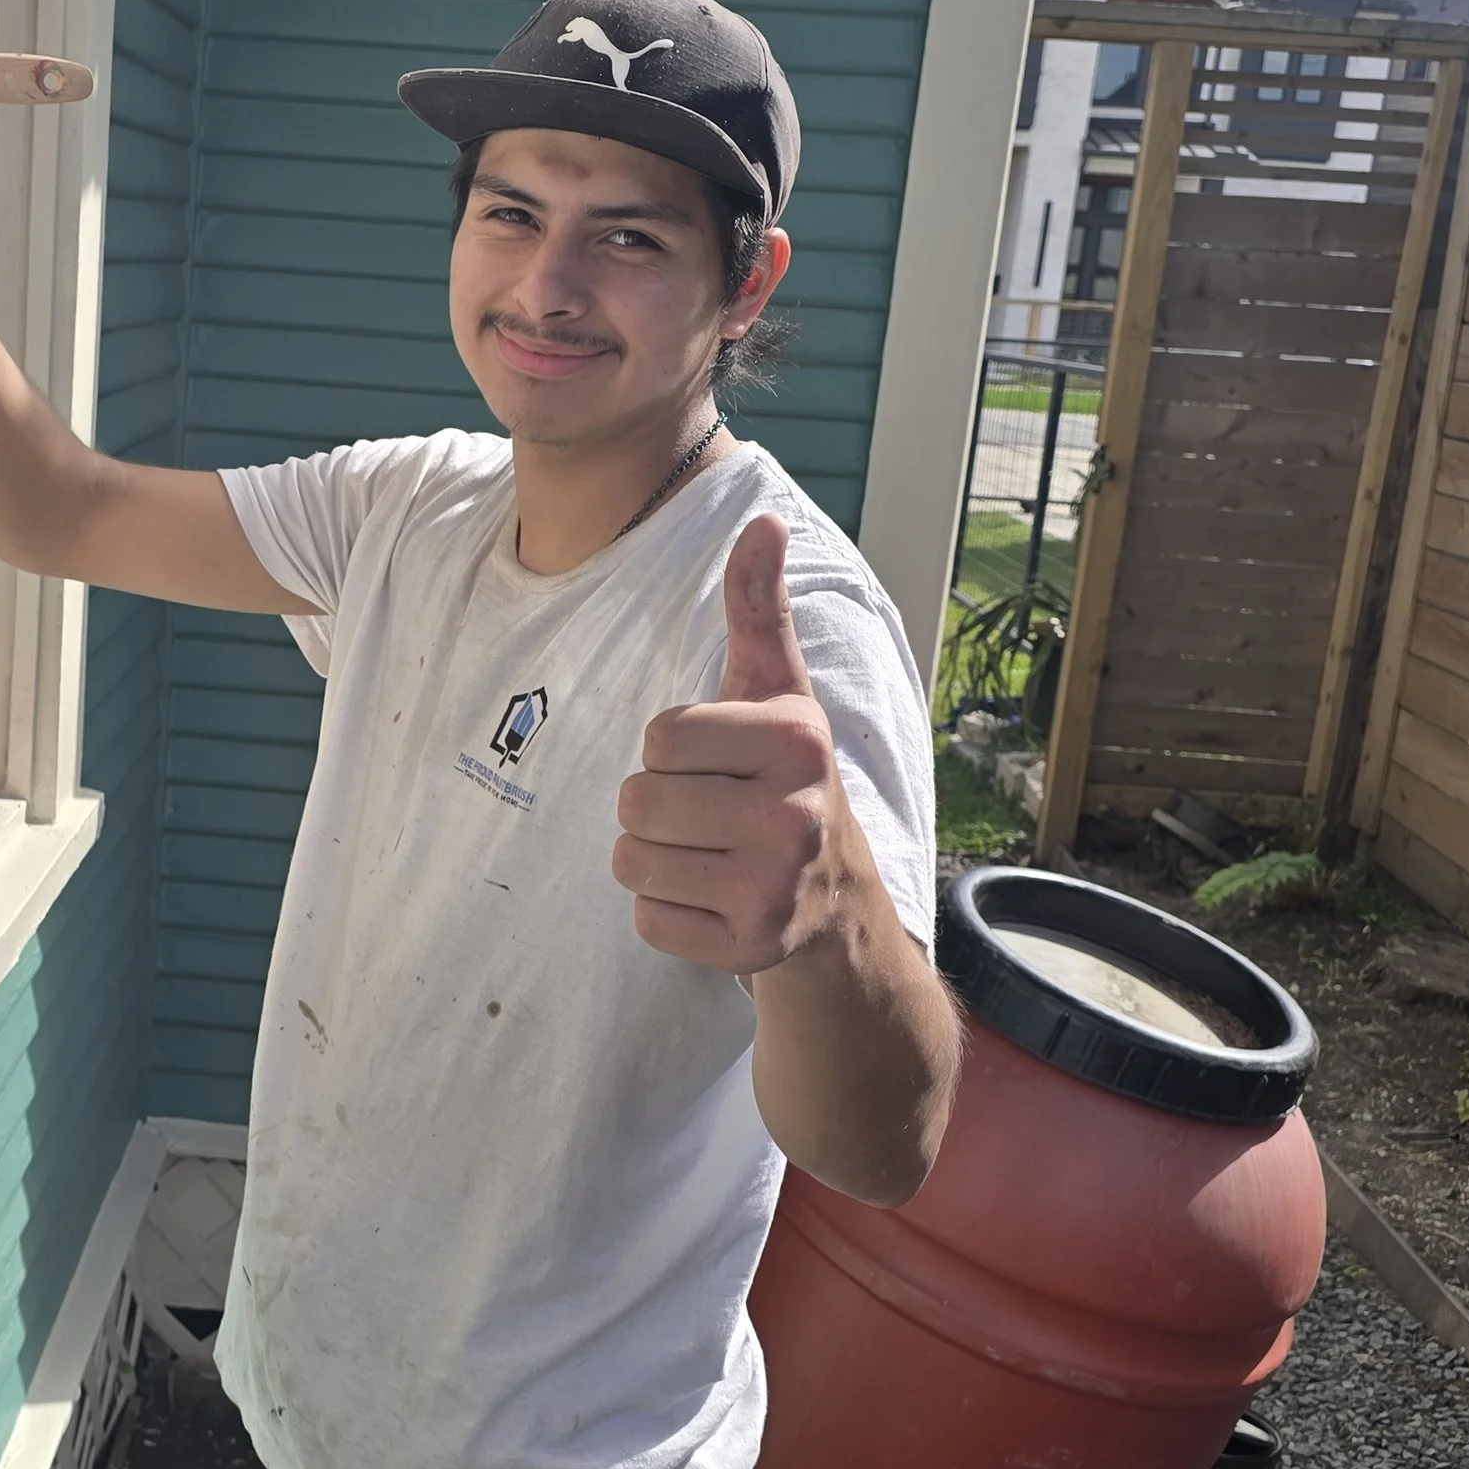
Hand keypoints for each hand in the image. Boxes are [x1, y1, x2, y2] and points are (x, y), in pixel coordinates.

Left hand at [613, 514, 852, 971]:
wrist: (836, 901)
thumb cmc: (785, 778)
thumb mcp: (777, 691)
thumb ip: (759, 608)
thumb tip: (762, 520)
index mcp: (796, 742)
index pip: (660, 737)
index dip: (673, 750)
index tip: (717, 763)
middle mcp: (794, 816)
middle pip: (637, 800)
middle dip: (656, 806)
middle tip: (708, 814)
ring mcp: (772, 889)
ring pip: (632, 860)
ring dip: (653, 857)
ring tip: (705, 854)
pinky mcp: (748, 948)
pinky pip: (647, 919)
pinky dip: (664, 912)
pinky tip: (710, 898)